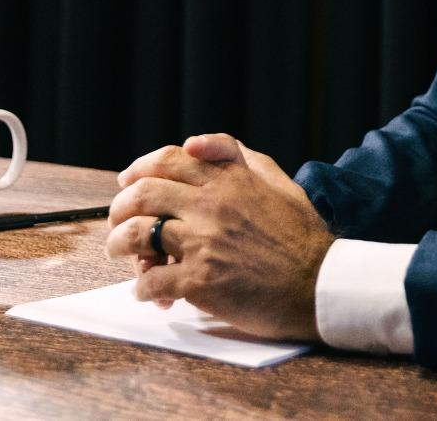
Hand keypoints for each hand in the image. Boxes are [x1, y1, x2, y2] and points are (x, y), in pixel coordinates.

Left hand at [105, 133, 333, 340]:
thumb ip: (242, 159)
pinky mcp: (201, 281)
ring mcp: (204, 243)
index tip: (128, 179)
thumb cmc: (302, 237)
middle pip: (143, 193)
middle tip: (118, 221)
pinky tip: (149, 292)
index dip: (140, 167)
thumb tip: (203, 144)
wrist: (318, 285)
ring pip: (137, 234)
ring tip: (120, 253)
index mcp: (230, 180)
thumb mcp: (279, 183)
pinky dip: (143, 288)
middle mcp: (212, 205)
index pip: (171, 159)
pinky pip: (152, 281)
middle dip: (120, 207)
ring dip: (119, 245)